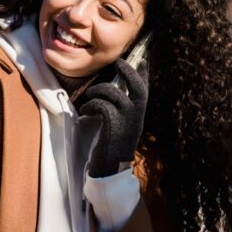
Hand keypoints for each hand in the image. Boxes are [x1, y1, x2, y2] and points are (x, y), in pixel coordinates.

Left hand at [80, 58, 148, 177]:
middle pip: (138, 88)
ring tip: (90, 97)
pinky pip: (102, 106)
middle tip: (118, 62)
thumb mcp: (121, 128)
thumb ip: (122, 113)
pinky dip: (91, 105)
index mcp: (138, 117)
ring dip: (98, 91)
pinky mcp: (113, 126)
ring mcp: (126, 122)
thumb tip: (115, 97)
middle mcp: (136, 117)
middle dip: (128, 72)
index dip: (144, 75)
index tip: (143, 61)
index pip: (145, 92)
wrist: (110, 170)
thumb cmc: (112, 148)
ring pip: (114, 94)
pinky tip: (86, 111)